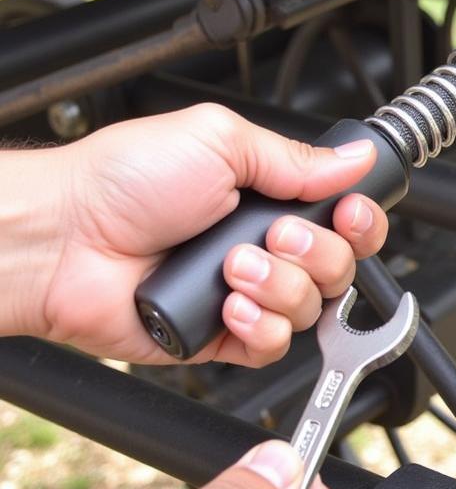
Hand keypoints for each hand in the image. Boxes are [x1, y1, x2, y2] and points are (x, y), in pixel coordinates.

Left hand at [2, 103, 388, 364]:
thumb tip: (357, 157)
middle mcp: (265, 245)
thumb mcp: (221, 141)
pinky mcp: (223, 336)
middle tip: (275, 233)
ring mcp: (246, 292)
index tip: (347, 213)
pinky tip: (227, 303)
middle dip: (317, 252)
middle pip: (341, 267)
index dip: (359, 222)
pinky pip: (273, 347)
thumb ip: (297, 157)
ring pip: (312, 309)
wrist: (64, 238)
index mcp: (269, 195)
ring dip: (279, 286)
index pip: (345, 218)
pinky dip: (259, 326)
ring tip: (233, 266)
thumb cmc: (125, 179)